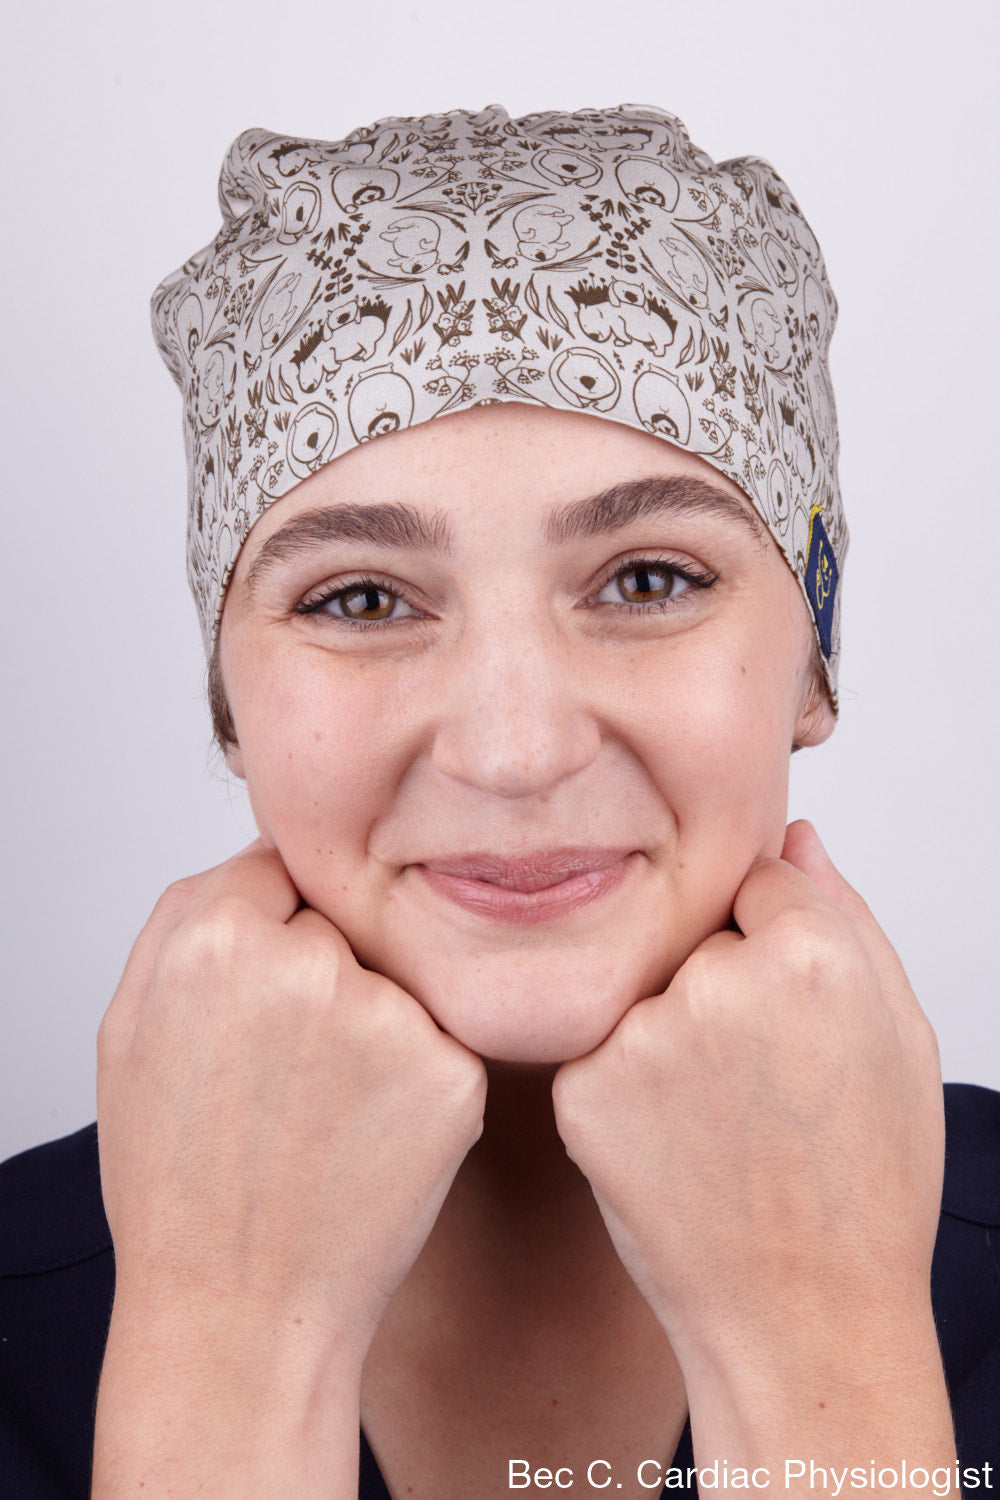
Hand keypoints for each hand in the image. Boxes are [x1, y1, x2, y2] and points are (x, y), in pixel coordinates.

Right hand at [94, 841, 484, 1494]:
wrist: (239, 1313)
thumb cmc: (178, 1178)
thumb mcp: (130, 1029)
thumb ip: (186, 919)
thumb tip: (262, 856)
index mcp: (214, 939)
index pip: (276, 873)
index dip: (268, 936)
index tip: (264, 994)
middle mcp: (308, 964)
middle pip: (339, 921)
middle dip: (323, 971)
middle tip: (288, 1071)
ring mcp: (388, 1018)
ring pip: (392, 978)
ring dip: (372, 1022)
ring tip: (322, 1112)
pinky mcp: (453, 1072)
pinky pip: (437, 1036)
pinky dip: (414, 1075)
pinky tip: (369, 1136)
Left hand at [552, 822, 950, 1459]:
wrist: (804, 1319)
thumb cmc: (868, 1185)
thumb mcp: (902, 1038)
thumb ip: (848, 916)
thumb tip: (794, 833)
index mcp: (812, 954)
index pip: (761, 884)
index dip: (776, 950)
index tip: (789, 1019)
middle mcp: (719, 981)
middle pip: (698, 938)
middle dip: (717, 987)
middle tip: (758, 1087)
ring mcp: (643, 1037)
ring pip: (646, 992)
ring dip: (668, 1036)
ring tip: (720, 1125)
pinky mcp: (585, 1090)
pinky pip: (601, 1051)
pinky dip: (625, 1088)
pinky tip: (673, 1148)